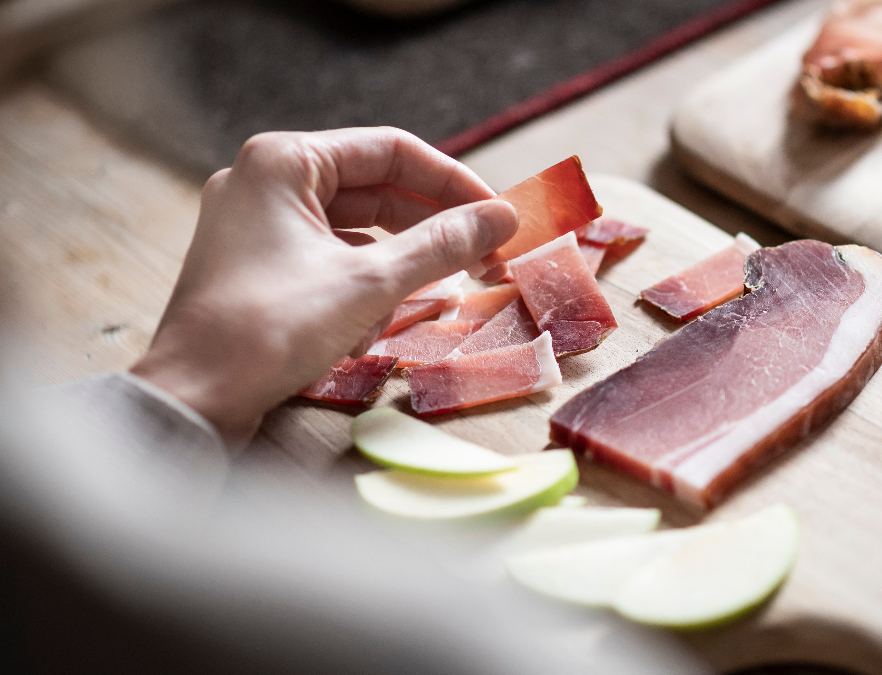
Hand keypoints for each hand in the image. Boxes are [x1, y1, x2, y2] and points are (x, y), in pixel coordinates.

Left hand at [130, 128, 516, 445]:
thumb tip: (502, 218)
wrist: (193, 399)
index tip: (498, 215)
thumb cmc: (271, 328)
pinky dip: (358, 292)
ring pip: (355, 232)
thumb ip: (441, 244)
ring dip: (395, 270)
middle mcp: (264, 181)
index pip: (392, 150)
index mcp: (283, 161)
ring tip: (424, 304)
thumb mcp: (371, 283)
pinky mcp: (258, 267)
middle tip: (485, 259)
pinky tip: (368, 332)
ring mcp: (256, 225)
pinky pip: (329, 262)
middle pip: (375, 189)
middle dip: (429, 231)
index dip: (453, 182)